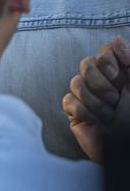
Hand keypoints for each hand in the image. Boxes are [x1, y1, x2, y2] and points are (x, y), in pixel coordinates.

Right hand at [62, 38, 129, 162]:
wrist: (128, 151)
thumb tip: (116, 39)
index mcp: (122, 75)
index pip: (104, 52)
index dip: (106, 60)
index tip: (116, 76)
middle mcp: (104, 83)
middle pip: (86, 63)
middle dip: (99, 83)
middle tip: (115, 100)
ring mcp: (88, 97)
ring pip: (75, 82)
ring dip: (94, 102)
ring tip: (109, 116)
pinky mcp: (75, 112)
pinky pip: (67, 100)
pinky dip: (82, 111)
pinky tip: (96, 122)